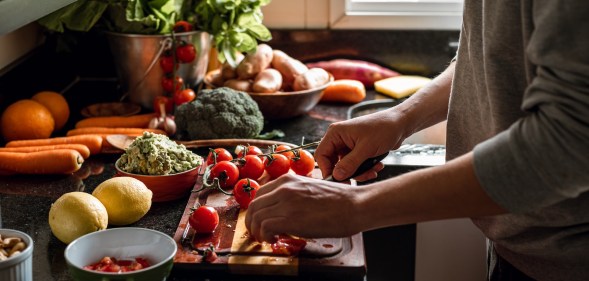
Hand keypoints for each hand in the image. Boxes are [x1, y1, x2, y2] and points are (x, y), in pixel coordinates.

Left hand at [245, 174, 360, 242]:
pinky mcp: (290, 218)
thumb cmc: (339, 200)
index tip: (261, 220)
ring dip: (257, 231)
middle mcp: (283, 189)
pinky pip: (264, 227)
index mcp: (287, 180)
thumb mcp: (310, 188)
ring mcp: (286, 203)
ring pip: (256, 217)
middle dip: (252, 222)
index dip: (257, 211)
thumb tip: (285, 208)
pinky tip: (274, 240)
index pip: (259, 195)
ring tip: (266, 239)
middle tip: (259, 233)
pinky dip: (265, 236)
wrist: (355, 205)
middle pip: (254, 206)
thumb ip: (294, 194)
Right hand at [316, 109, 406, 180]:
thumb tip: (336, 176)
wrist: (400, 124)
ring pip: (346, 166)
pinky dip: (365, 169)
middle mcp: (340, 139)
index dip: (327, 169)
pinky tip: (377, 166)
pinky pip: (355, 165)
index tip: (338, 180)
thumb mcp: (366, 148)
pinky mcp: (357, 150)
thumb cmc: (384, 128)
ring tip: (373, 170)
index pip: (322, 155)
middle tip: (357, 180)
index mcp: (336, 133)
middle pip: (333, 163)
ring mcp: (348, 145)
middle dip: (347, 173)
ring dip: (360, 172)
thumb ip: (350, 163)